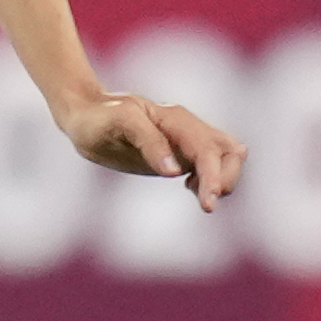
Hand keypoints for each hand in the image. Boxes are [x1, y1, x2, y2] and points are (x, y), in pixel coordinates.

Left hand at [58, 89, 246, 211]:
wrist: (88, 115)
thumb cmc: (101, 117)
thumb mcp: (120, 122)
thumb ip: (149, 143)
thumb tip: (175, 171)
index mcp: (177, 120)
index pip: (209, 151)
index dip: (214, 178)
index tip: (208, 205)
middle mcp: (189, 128)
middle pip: (232, 152)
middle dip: (227, 179)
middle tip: (202, 200)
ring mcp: (189, 139)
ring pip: (229, 157)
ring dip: (224, 179)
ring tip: (192, 190)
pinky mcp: (184, 152)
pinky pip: (215, 164)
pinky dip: (213, 179)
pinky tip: (189, 186)